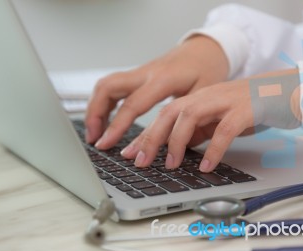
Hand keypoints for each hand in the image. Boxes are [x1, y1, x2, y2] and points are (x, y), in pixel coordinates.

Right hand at [85, 35, 228, 148]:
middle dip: (94, 114)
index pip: (132, 105)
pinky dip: (104, 103)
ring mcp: (140, 72)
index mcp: (163, 79)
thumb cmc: (208, 69)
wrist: (206, 48)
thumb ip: (185, 120)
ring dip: (95, 108)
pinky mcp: (138, 74)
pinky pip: (113, 86)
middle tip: (93, 139)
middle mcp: (146, 73)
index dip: (115, 127)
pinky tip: (104, 118)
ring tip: (95, 133)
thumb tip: (169, 149)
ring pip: (106, 85)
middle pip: (107, 88)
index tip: (104, 144)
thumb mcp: (203, 96)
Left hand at [121, 69, 300, 171]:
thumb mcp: (217, 118)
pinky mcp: (244, 110)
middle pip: (169, 113)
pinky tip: (207, 166)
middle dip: (151, 137)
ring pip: (190, 116)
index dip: (145, 135)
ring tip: (171, 165)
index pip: (164, 116)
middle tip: (140, 161)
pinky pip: (224, 130)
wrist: (284, 89)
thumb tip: (178, 149)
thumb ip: (198, 130)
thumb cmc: (249, 106)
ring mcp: (224, 101)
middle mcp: (206, 97)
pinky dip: (214, 149)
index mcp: (197, 99)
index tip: (130, 154)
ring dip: (176, 141)